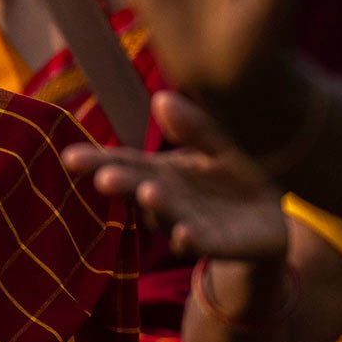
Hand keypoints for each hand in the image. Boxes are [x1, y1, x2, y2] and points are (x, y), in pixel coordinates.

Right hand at [62, 91, 288, 257]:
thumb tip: (161, 99)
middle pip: (138, 190)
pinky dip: (191, 240)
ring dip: (156, 207)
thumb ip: (193, 127)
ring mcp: (189, 222)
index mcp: (162, 172)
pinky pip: (202, 243)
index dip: (97, 162)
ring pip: (167, 216)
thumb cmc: (235, 176)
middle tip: (103, 178)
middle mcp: (168, 199)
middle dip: (121, 185)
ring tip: (148, 192)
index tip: (69, 158)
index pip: (124, 164)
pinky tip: (185, 234)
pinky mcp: (218, 243)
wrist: (272, 218)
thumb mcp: (218, 144)